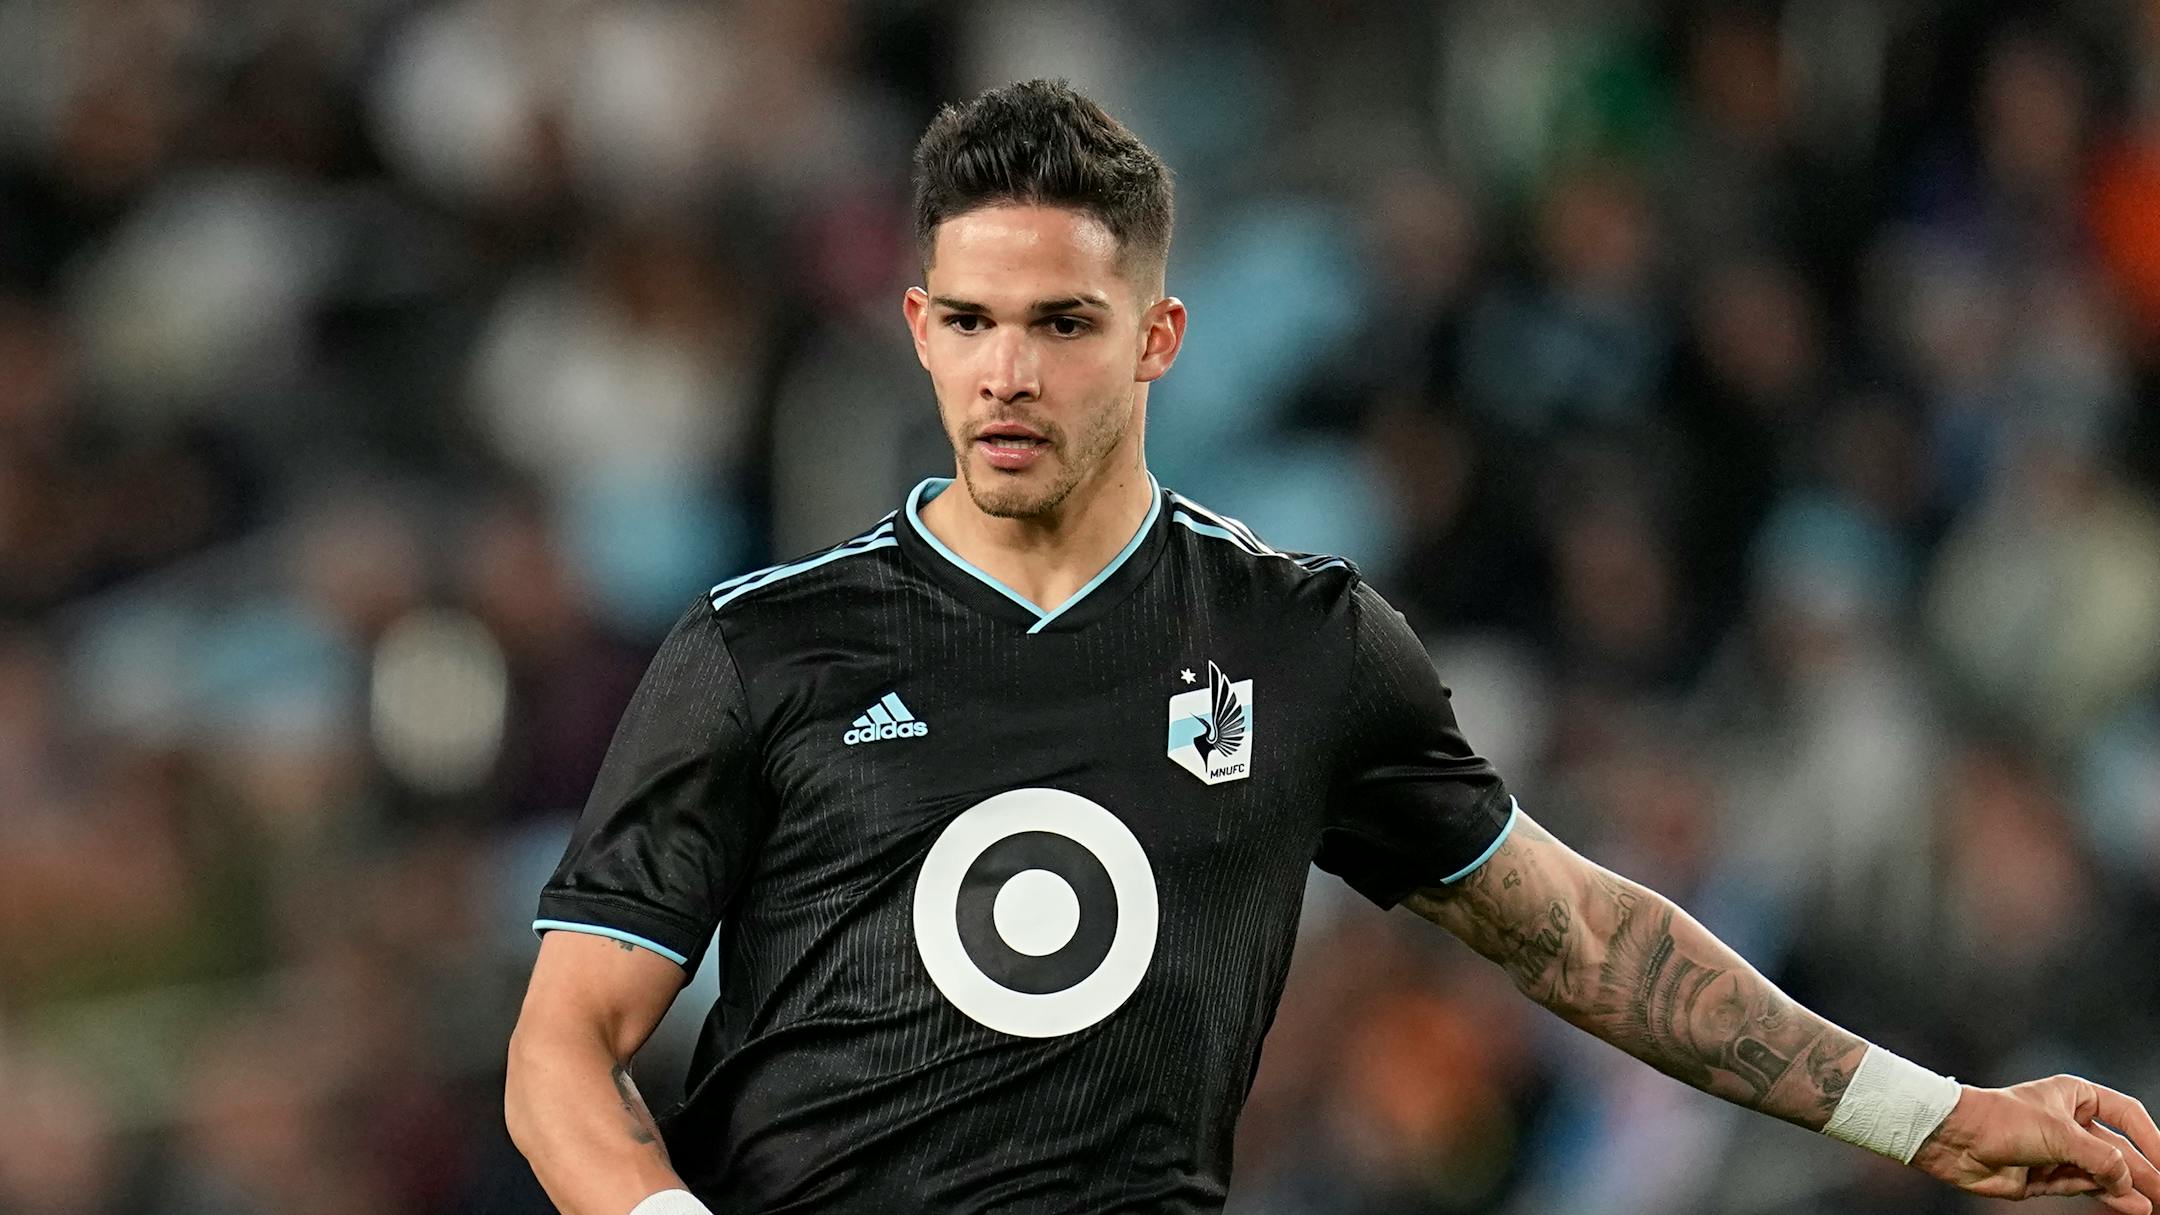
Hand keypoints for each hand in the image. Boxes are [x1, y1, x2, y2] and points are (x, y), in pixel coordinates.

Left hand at [1911, 1075, 2159, 1212]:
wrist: (1956, 1141)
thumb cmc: (2003, 1121)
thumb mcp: (2061, 1135)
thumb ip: (2102, 1160)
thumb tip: (2130, 1184)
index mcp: (2076, 1096)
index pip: (2126, 1115)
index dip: (2151, 1138)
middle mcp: (2070, 1122)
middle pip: (2119, 1149)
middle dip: (2144, 1170)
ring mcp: (2059, 1151)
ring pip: (2104, 1172)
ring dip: (2128, 1188)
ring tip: (2155, 1206)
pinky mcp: (2046, 1176)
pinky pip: (2085, 1187)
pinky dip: (2108, 1196)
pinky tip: (2132, 1206)